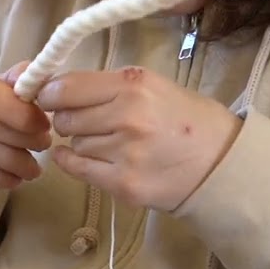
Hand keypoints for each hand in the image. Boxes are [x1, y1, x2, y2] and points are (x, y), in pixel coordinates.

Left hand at [33, 65, 241, 210]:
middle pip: (64, 117)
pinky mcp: (123, 184)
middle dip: (67, 117)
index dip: (49, 92)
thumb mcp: (152, 86)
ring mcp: (125, 153)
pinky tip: (77, 156)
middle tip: (86, 120)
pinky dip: (71, 161)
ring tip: (108, 141)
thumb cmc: (185, 118)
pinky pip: (77, 168)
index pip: (65, 87)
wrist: (221, 162)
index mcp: (133, 84)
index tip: (48, 96)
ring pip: (73, 142)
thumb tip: (53, 87)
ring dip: (81, 141)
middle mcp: (127, 116)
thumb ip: (106, 85)